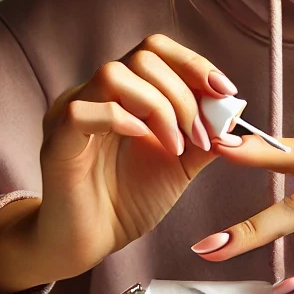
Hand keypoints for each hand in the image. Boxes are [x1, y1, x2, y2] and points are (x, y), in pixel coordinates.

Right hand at [0, 34, 241, 293]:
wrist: (91, 243)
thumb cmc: (130, 200)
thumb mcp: (181, 164)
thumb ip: (206, 136)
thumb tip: (235, 113)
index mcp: (123, 92)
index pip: (156, 50)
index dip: (193, 64)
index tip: (225, 91)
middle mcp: (95, 93)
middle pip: (142, 58)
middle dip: (183, 94)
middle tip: (201, 135)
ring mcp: (71, 113)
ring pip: (114, 75)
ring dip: (158, 107)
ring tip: (176, 146)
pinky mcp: (58, 142)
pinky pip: (83, 112)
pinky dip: (122, 120)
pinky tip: (144, 141)